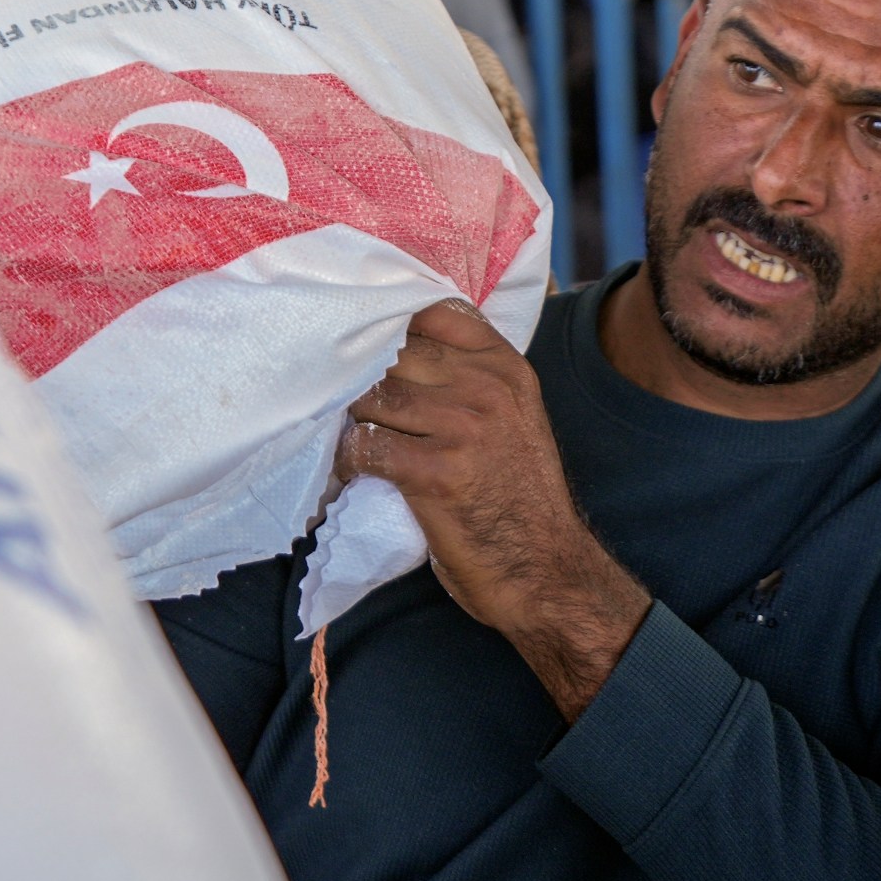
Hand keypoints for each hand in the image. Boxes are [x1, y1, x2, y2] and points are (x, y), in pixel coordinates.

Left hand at [337, 300, 652, 719]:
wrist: (544, 567)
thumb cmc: (519, 495)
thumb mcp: (515, 417)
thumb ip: (472, 377)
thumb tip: (398, 347)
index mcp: (506, 367)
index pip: (435, 312)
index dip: (393, 321)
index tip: (369, 338)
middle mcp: (486, 387)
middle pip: (395, 352)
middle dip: (362, 372)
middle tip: (335, 391)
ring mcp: (461, 427)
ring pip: (373, 396)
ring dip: (350, 416)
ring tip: (341, 432)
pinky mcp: (434, 473)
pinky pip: (365, 446)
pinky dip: (347, 459)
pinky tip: (351, 470)